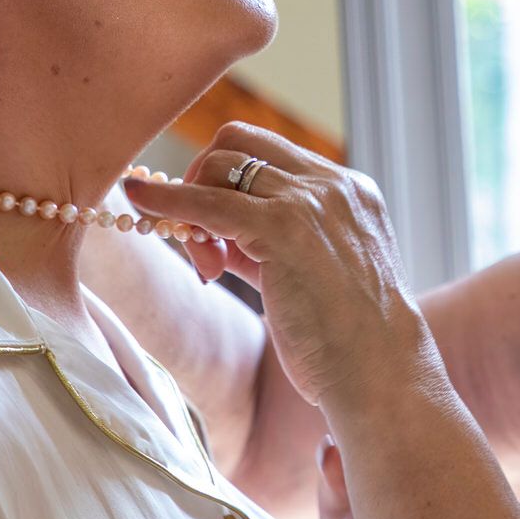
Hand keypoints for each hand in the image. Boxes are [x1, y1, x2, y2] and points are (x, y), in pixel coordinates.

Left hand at [120, 123, 441, 414]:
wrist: (379, 375)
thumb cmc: (348, 343)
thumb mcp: (316, 275)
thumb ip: (271, 245)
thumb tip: (212, 233)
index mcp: (349, 189)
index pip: (270, 152)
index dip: (228, 179)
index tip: (212, 224)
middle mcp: (332, 184)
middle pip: (238, 143)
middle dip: (204, 178)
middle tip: (198, 235)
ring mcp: (310, 201)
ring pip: (219, 165)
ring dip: (190, 201)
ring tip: (204, 261)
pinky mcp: (284, 227)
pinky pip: (206, 201)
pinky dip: (167, 199)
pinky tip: (140, 200)